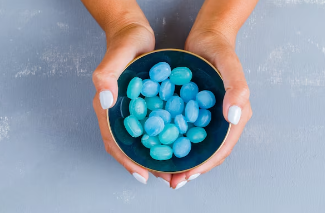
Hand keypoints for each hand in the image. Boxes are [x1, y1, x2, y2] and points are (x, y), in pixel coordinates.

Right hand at [92, 19, 167, 183]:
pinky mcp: (144, 106)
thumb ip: (106, 76)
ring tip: (173, 170)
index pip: (113, 140)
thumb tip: (105, 102)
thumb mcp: (117, 55)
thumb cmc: (125, 42)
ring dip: (155, 157)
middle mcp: (118, 113)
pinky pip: (152, 128)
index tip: (143, 175)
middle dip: (144, 165)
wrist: (134, 34)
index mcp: (107, 107)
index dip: (126, 160)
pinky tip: (177, 145)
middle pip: (128, 146)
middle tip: (166, 178)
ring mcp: (131, 111)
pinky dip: (162, 140)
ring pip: (141, 141)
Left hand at [169, 30, 252, 188]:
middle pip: (209, 151)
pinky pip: (185, 130)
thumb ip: (236, 88)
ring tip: (165, 172)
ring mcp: (208, 116)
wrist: (207, 38)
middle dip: (192, 169)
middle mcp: (222, 119)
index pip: (223, 147)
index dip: (206, 164)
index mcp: (236, 114)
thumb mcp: (230, 65)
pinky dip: (175, 142)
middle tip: (173, 181)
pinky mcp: (195, 110)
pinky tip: (160, 147)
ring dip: (182, 160)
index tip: (188, 174)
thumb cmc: (219, 50)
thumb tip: (234, 118)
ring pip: (196, 144)